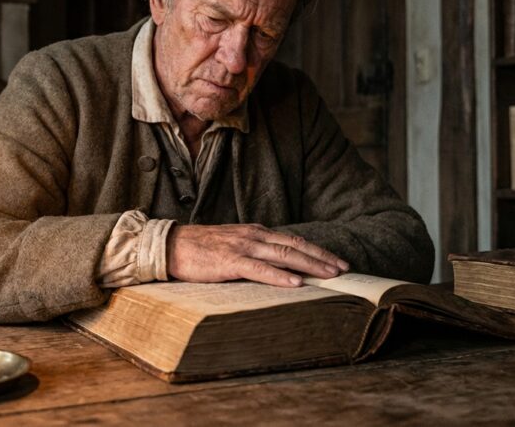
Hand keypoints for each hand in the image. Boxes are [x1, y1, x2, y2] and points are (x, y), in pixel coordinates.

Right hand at [166, 223, 348, 286]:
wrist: (170, 246)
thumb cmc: (200, 249)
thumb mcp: (232, 244)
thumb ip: (254, 251)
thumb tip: (276, 265)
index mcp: (255, 232)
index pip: (292, 240)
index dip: (316, 250)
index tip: (336, 261)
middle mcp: (253, 236)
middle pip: (295, 245)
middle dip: (322, 258)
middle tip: (344, 269)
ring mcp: (243, 247)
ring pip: (284, 255)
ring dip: (309, 265)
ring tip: (329, 275)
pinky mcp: (230, 261)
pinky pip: (260, 269)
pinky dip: (280, 276)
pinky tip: (296, 283)